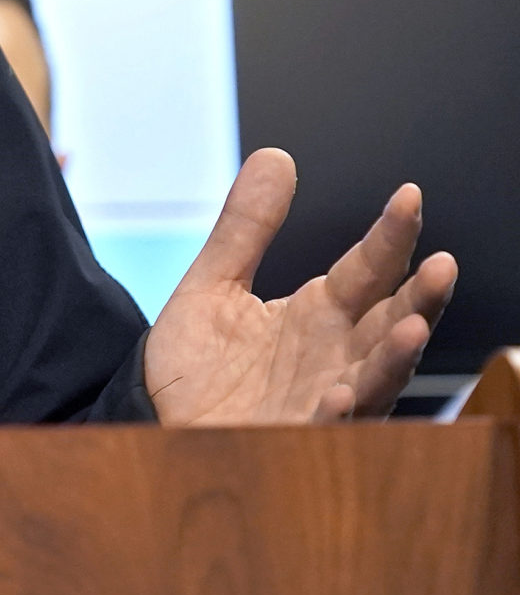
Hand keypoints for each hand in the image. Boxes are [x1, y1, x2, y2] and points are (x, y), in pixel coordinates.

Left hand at [145, 147, 456, 424]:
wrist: (152, 417)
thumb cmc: (195, 361)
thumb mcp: (213, 283)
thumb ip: (246, 228)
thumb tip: (276, 156)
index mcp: (320, 313)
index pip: (368, 268)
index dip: (390, 235)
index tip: (409, 196)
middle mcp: (333, 355)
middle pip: (390, 324)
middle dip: (420, 298)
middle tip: (442, 265)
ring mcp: (321, 398)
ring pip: (374, 378)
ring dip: (395, 355)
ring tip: (414, 325)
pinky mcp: (292, 438)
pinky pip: (322, 429)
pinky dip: (333, 412)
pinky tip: (336, 393)